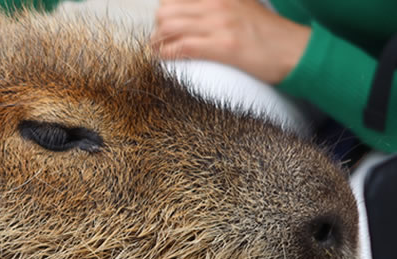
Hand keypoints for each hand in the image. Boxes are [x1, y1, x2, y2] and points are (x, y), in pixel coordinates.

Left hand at [150, 0, 311, 83]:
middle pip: (166, 10)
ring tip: (161, 52)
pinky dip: (167, 54)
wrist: (294, 51)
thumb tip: (191, 13)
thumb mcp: (240, 7)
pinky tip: (167, 59)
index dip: (166, 10)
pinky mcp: (223, 46)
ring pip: (168, 27)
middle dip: (158, 28)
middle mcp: (218, 3)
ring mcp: (220, 23)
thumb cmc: (267, 34)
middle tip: (161, 40)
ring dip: (158, 43)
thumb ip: (215, 6)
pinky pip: (181, 47)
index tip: (166, 24)